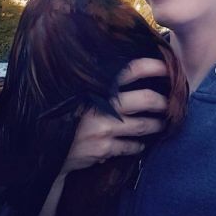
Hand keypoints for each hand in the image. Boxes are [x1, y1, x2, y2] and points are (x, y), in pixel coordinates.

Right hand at [59, 58, 167, 175]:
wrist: (47, 148)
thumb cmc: (68, 115)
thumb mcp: (81, 94)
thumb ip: (102, 85)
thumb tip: (132, 72)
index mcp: (97, 86)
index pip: (131, 70)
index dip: (152, 66)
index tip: (167, 67)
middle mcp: (102, 105)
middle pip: (146, 99)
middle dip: (163, 103)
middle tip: (168, 104)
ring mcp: (104, 128)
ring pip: (144, 125)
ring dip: (157, 125)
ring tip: (161, 124)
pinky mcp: (103, 148)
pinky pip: (132, 146)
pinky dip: (139, 145)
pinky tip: (139, 143)